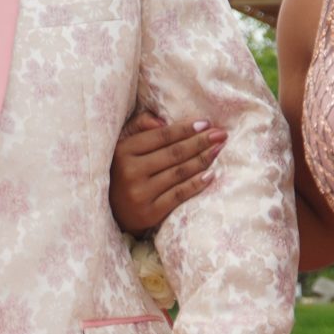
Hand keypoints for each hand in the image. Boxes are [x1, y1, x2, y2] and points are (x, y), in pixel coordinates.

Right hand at [109, 111, 225, 237]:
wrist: (112, 212)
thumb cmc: (122, 172)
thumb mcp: (124, 145)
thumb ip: (139, 126)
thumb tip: (162, 120)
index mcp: (123, 151)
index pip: (161, 136)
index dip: (185, 128)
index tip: (206, 123)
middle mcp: (130, 172)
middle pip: (173, 153)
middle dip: (200, 142)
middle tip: (221, 134)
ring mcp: (140, 194)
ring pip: (179, 173)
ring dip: (202, 160)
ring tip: (218, 149)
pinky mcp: (149, 213)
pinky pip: (179, 194)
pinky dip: (196, 184)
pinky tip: (210, 174)